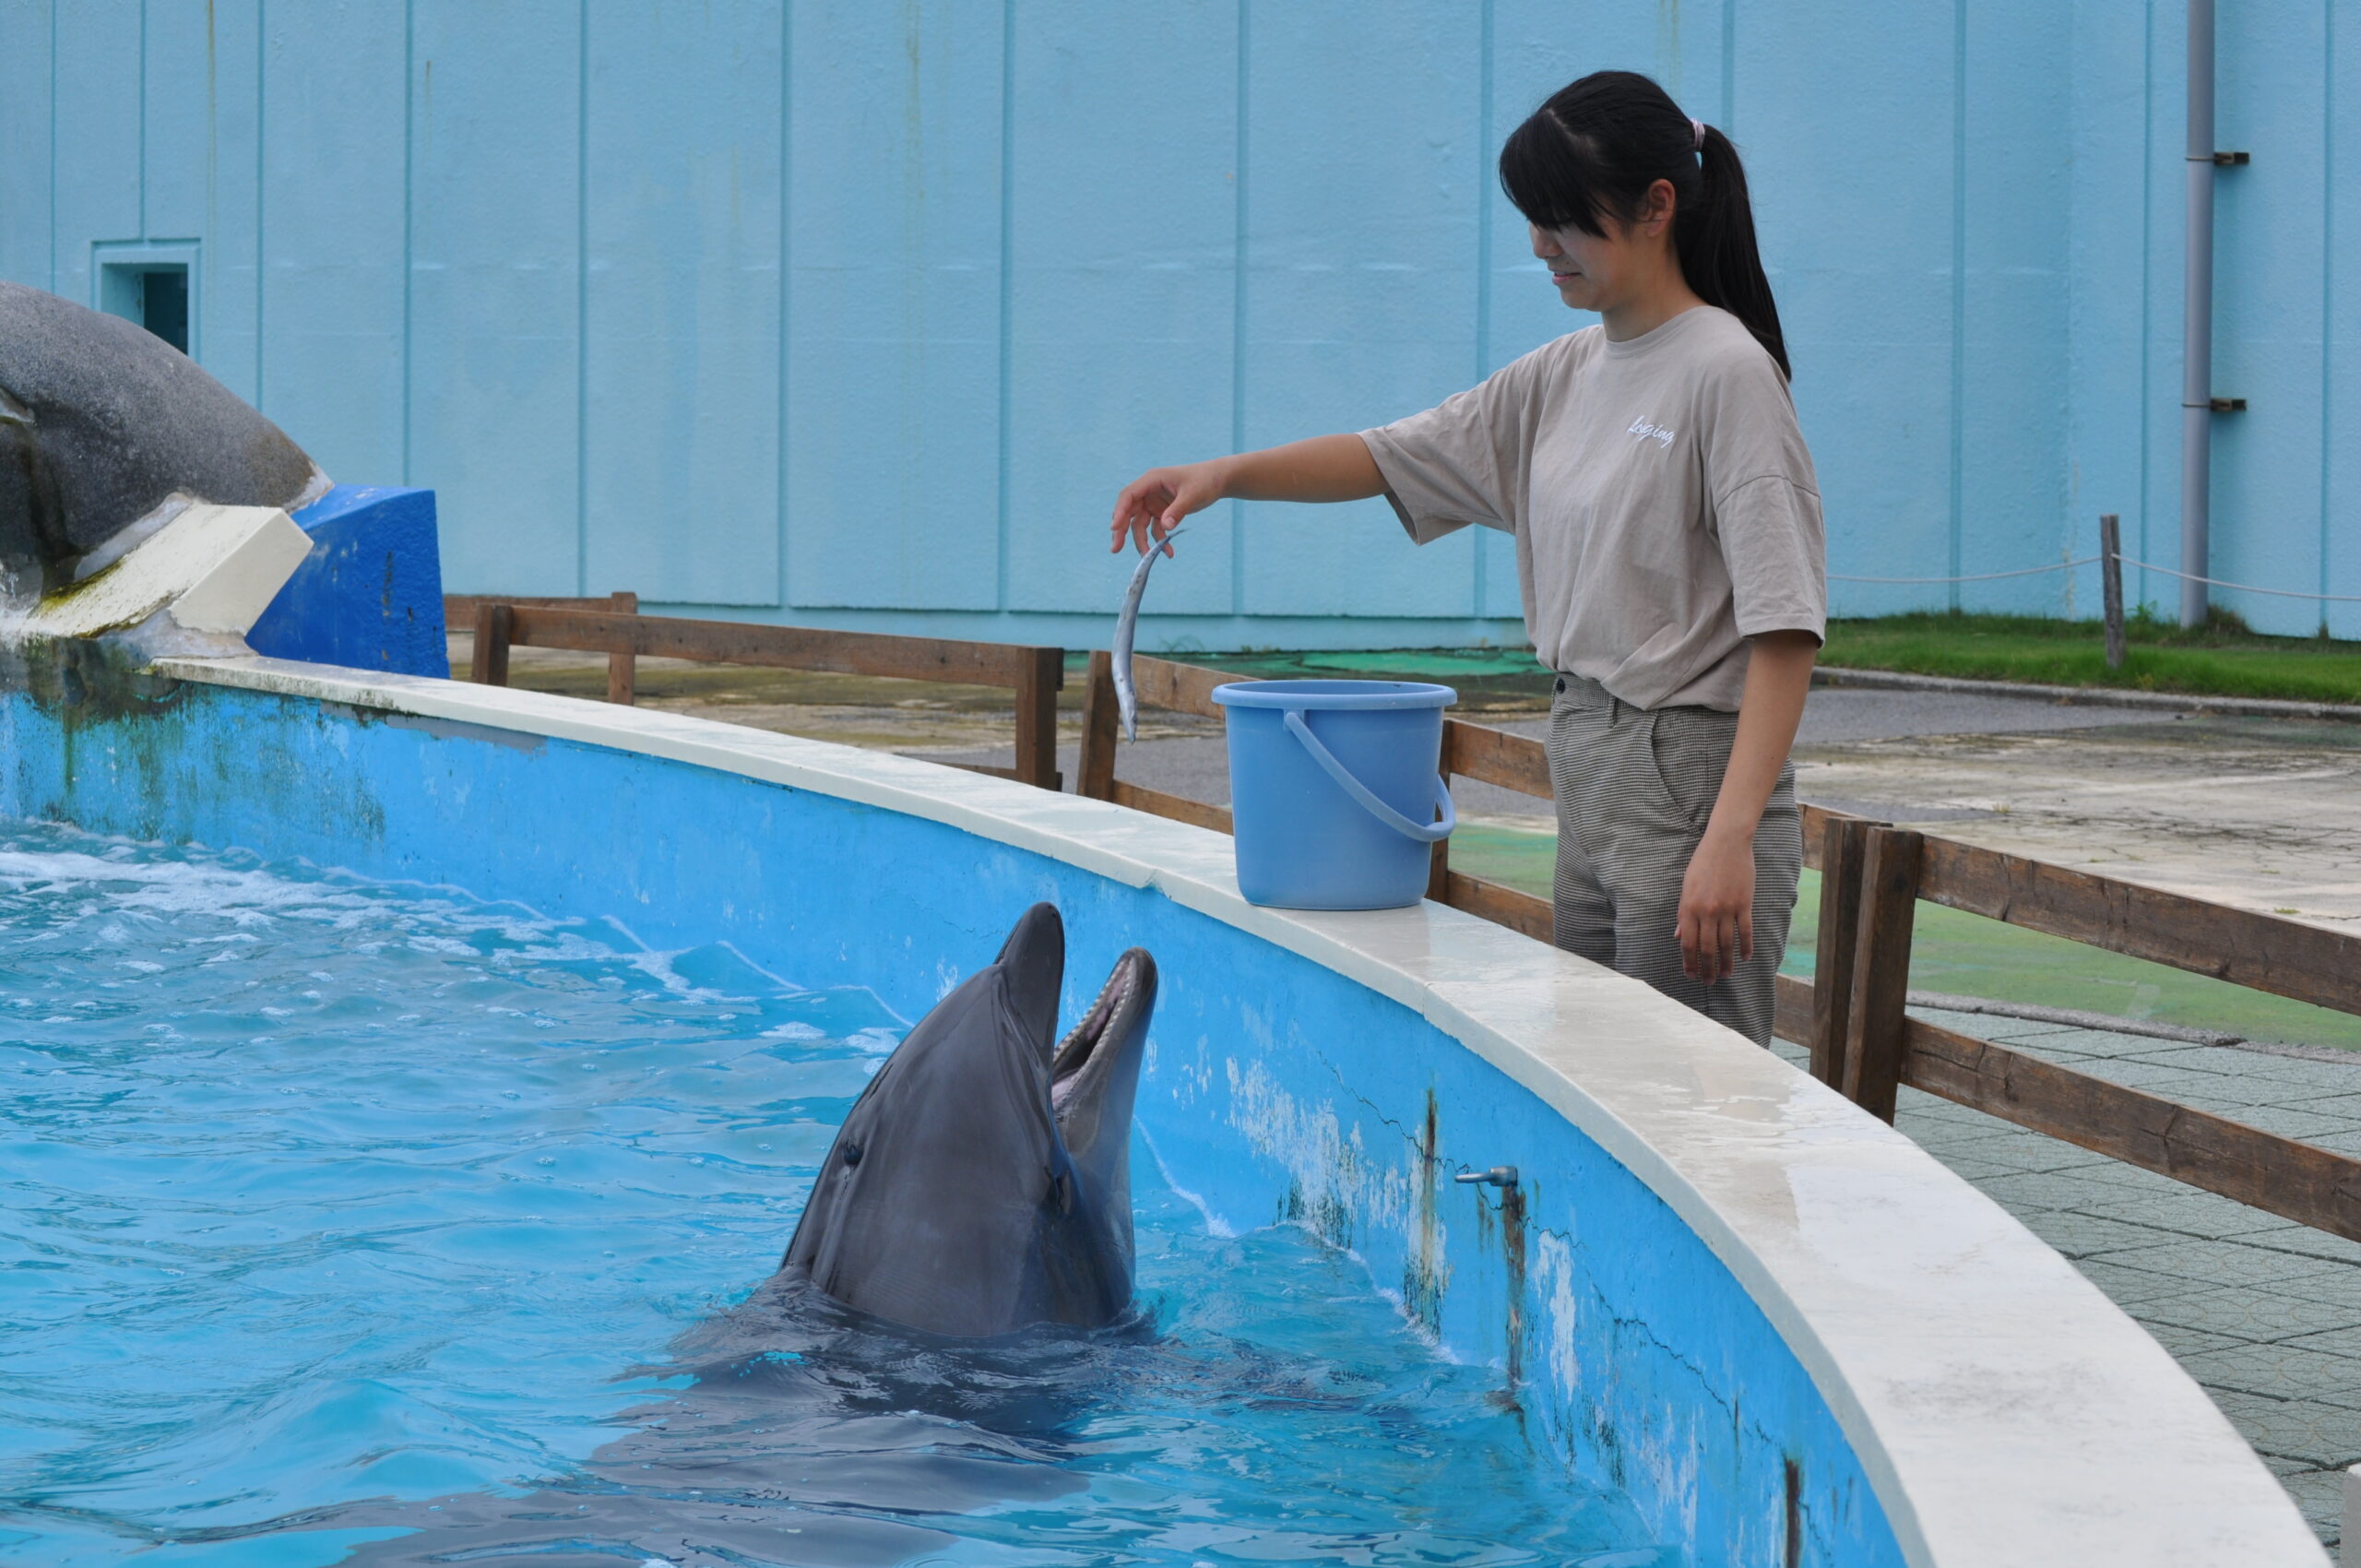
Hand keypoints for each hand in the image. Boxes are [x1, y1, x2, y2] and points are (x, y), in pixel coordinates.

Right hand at [1111, 460, 1226, 555]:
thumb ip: (1178, 510)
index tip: (1114, 528)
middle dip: (1121, 531)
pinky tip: (1169, 552)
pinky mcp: (1161, 512)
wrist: (1217, 480)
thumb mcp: (1193, 495)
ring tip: (1148, 557)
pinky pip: (1155, 529)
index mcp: (1151, 480)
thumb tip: (1166, 527)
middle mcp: (1148, 491)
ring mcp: (1153, 502)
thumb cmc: (1205, 481)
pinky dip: (1159, 541)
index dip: (1120, 511)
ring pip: (1139, 524)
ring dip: (1142, 541)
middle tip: (1115, 549)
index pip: (1129, 495)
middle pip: (1128, 512)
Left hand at [1676, 828, 1754, 984]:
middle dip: (1707, 968)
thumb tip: (1679, 936)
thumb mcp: (1686, 887)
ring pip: (1726, 944)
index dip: (1689, 962)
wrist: (1726, 843)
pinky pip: (1745, 931)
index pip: (1688, 943)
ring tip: (1727, 975)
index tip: (1691, 975)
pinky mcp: (1744, 904)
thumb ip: (1683, 914)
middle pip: (1707, 948)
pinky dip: (1746, 947)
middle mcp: (1706, 911)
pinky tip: (1746, 958)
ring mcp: (1726, 908)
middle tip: (1709, 982)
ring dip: (1727, 962)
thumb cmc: (1703, 863)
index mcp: (1688, 907)